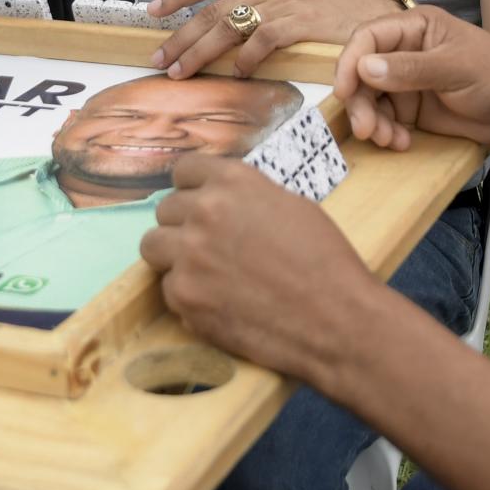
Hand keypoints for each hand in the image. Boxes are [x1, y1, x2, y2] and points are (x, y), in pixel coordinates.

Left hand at [139, 154, 378, 382]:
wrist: (337, 318)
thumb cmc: (325, 261)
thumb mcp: (291, 205)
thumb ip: (247, 198)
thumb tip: (223, 202)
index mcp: (233, 181)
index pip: (184, 170)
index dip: (193, 189)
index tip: (199, 203)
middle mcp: (204, 211)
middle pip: (166, 210)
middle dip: (184, 226)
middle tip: (211, 247)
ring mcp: (188, 255)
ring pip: (153, 246)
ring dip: (173, 257)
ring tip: (204, 273)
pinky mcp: (184, 297)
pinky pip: (168, 289)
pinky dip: (188, 296)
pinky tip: (219, 302)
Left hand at [146, 0, 396, 78]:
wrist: (375, 18)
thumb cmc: (331, 19)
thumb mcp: (289, 5)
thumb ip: (258, 13)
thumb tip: (221, 41)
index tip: (152, 10)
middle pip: (212, 10)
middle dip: (180, 37)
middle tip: (159, 60)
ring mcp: (284, 2)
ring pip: (228, 25)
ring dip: (199, 51)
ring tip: (181, 73)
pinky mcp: (301, 21)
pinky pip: (263, 38)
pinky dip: (246, 58)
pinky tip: (236, 74)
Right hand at [331, 6, 489, 153]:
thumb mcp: (457, 67)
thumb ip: (411, 68)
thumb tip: (365, 68)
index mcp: (416, 28)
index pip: (369, 37)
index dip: (350, 61)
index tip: (344, 90)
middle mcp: (404, 52)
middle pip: (362, 72)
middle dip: (360, 101)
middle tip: (366, 129)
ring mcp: (406, 82)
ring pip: (369, 99)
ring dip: (372, 121)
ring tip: (388, 139)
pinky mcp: (411, 110)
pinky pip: (384, 119)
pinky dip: (386, 133)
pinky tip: (401, 143)